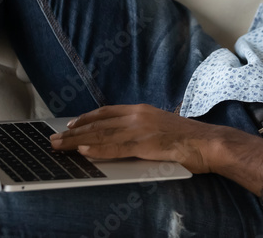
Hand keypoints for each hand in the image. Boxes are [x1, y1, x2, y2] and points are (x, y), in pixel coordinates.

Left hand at [49, 103, 220, 173]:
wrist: (208, 143)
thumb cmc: (189, 140)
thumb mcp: (162, 129)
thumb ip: (142, 131)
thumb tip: (124, 140)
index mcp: (142, 111)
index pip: (107, 112)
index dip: (87, 118)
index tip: (71, 125)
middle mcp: (138, 116)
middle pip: (99, 123)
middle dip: (73, 131)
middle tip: (54, 138)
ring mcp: (141, 129)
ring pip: (101, 135)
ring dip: (76, 141)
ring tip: (59, 146)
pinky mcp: (145, 144)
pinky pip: (116, 147)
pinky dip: (97, 149)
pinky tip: (83, 151)